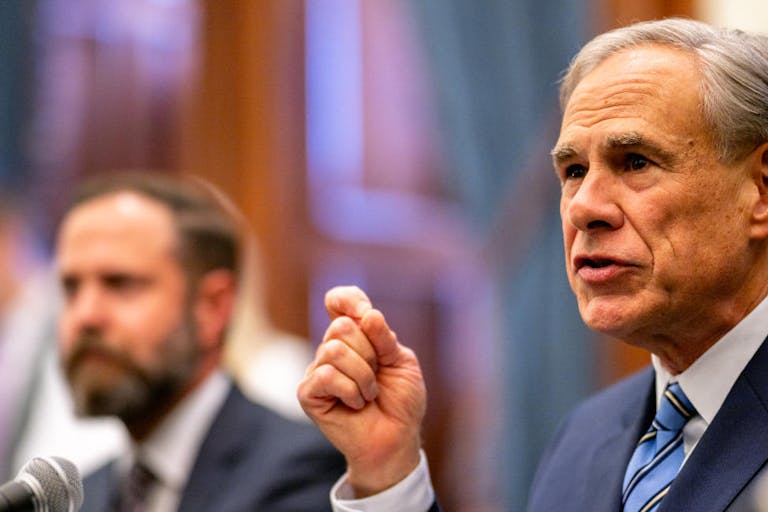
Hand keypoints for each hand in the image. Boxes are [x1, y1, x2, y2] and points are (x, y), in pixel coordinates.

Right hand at [297, 286, 426, 496]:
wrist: (397, 438)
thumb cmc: (400, 401)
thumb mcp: (402, 362)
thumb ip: (385, 338)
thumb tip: (367, 314)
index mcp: (356, 336)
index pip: (339, 300)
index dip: (349, 300)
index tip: (367, 315)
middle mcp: (332, 349)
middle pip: (341, 326)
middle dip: (369, 352)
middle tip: (377, 375)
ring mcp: (318, 370)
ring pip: (333, 349)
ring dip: (363, 375)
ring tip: (369, 394)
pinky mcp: (308, 394)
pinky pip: (325, 376)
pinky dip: (350, 390)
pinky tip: (356, 404)